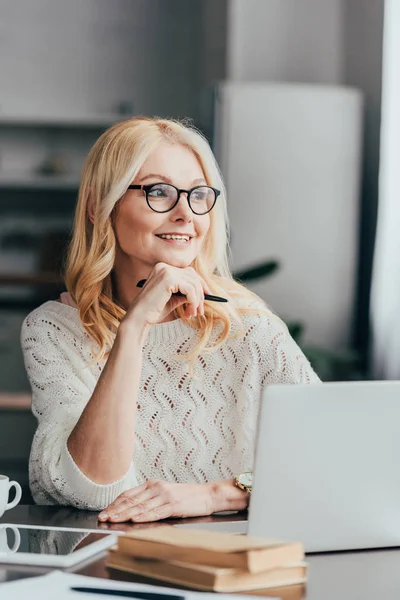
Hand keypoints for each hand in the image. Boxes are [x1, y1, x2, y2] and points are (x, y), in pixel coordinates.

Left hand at [98, 480, 214, 522]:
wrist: (207, 494)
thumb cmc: (186, 496)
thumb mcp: (165, 493)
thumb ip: (149, 499)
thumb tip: (130, 510)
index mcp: (152, 484)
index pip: (128, 494)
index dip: (115, 504)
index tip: (105, 512)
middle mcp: (157, 488)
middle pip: (131, 500)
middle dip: (115, 510)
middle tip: (103, 518)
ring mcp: (165, 496)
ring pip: (141, 506)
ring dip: (125, 514)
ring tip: (113, 520)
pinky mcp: (174, 505)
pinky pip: (156, 512)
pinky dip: (144, 516)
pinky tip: (135, 520)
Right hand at [123, 263, 212, 327]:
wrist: (139, 318)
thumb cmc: (153, 311)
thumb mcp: (173, 300)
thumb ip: (185, 293)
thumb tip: (202, 294)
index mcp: (163, 269)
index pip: (189, 272)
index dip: (201, 284)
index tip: (208, 296)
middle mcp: (164, 267)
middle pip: (193, 276)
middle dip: (200, 294)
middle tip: (200, 311)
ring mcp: (166, 271)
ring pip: (193, 284)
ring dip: (197, 301)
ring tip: (192, 314)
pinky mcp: (168, 279)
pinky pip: (190, 289)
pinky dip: (193, 302)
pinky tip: (188, 312)